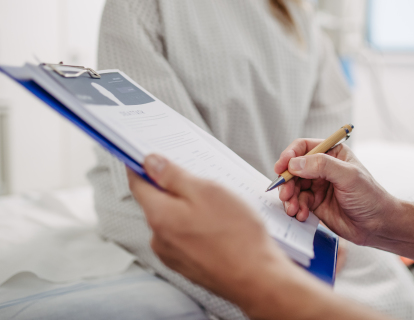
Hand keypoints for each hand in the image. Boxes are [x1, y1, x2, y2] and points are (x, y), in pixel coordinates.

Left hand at [128, 154, 292, 314]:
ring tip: (219, 208)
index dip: (142, 165)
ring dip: (189, 209)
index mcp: (159, 215)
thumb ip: (173, 176)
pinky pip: (185, 237)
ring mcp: (172, 255)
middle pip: (157, 202)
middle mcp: (159, 238)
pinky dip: (197, 227)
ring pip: (173, 220)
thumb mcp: (207, 191)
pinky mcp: (187, 265)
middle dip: (174, 188)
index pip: (138, 183)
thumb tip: (149, 162)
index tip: (149, 154)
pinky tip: (220, 227)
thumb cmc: (236, 234)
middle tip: (203, 180)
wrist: (257, 278)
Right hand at [275, 139, 395, 246]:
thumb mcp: (348, 176)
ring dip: (290, 198)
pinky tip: (301, 215)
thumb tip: (295, 163)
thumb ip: (322, 166)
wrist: (378, 226)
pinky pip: (298, 202)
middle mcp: (323, 168)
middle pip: (294, 168)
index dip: (289, 155)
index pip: (303, 147)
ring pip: (293, 187)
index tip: (281, 167)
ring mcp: (318, 185)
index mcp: (332, 153)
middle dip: (287, 181)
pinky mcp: (315, 203)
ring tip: (293, 209)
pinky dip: (296, 208)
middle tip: (285, 194)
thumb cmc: (370, 197)